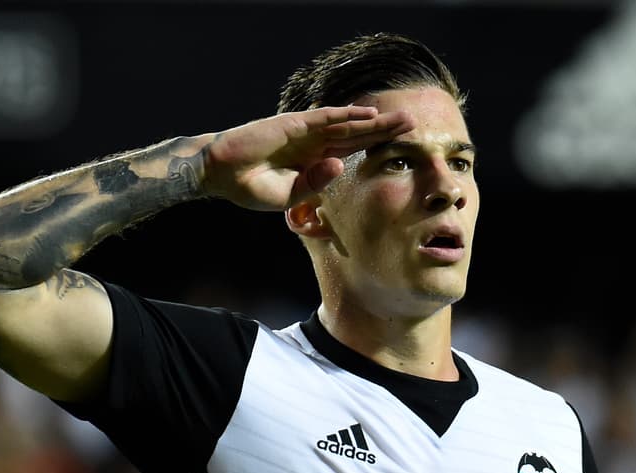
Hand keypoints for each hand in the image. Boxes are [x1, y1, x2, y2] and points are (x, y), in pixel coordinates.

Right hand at [200, 105, 412, 210]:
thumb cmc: (251, 187)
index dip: (376, 149)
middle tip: (413, 125)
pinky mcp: (293, 124)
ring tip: (401, 118)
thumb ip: (315, 185)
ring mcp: (306, 133)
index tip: (402, 150)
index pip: (353, 153)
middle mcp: (316, 144)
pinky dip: (347, 114)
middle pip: (358, 135)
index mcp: (316, 163)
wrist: (222, 173)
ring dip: (374, 121)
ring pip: (348, 124)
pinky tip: (368, 113)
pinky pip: (325, 117)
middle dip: (385, 131)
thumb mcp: (289, 196)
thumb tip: (340, 166)